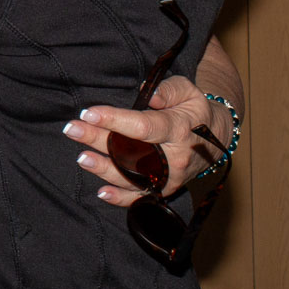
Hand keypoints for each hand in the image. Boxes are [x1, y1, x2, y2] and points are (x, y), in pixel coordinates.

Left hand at [65, 76, 224, 203]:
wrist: (216, 139)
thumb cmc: (195, 111)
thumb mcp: (189, 92)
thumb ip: (169, 90)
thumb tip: (150, 95)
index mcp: (178, 130)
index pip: (143, 126)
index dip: (114, 120)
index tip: (89, 113)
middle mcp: (174, 158)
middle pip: (131, 152)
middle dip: (98, 140)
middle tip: (72, 129)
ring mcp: (170, 177)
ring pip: (133, 177)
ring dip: (104, 169)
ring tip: (81, 157)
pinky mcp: (166, 188)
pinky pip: (143, 197)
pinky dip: (122, 198)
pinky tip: (102, 192)